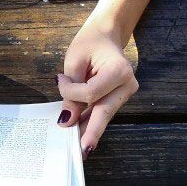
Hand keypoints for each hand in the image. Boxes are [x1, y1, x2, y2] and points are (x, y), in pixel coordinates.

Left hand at [56, 25, 137, 156]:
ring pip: (104, 115)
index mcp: (119, 70)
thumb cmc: (90, 43)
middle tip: (81, 150)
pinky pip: (103, 111)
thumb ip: (71, 90)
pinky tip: (81, 133)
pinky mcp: (119, 98)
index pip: (91, 93)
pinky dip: (91, 120)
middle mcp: (127, 84)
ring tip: (76, 147)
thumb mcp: (75, 61)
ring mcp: (126, 93)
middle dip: (91, 131)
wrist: (106, 35)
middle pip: (104, 111)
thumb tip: (68, 121)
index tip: (59, 80)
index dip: (71, 92)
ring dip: (88, 128)